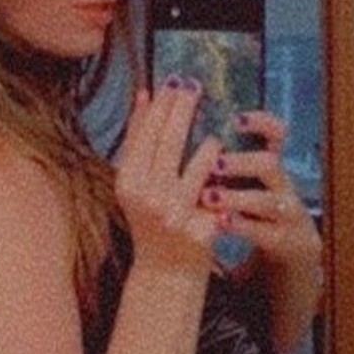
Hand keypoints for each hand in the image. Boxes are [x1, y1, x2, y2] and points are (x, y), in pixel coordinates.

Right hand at [115, 81, 223, 276]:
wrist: (165, 272)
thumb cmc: (151, 221)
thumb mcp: (136, 184)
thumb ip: (138, 141)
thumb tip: (144, 94)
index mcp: (128, 183)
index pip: (145, 134)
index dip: (160, 105)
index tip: (173, 81)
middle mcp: (148, 197)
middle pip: (169, 141)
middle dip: (183, 108)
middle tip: (195, 84)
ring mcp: (174, 213)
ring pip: (200, 159)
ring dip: (209, 141)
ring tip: (213, 133)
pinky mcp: (199, 227)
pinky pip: (219, 187)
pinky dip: (222, 170)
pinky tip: (225, 159)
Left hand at [203, 109, 322, 280]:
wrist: (291, 252)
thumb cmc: (258, 211)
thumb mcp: (247, 183)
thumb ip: (225, 163)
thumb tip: (187, 134)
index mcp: (272, 167)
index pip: (277, 134)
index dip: (261, 122)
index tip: (235, 119)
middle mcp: (283, 186)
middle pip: (271, 164)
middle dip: (243, 162)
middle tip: (214, 163)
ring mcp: (286, 214)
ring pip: (268, 201)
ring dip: (238, 197)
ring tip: (209, 197)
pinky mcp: (283, 241)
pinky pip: (263, 232)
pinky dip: (241, 226)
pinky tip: (220, 223)